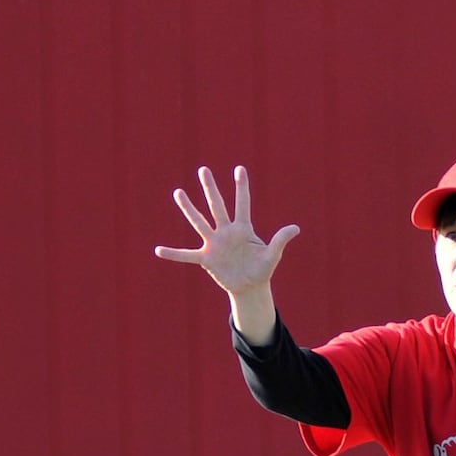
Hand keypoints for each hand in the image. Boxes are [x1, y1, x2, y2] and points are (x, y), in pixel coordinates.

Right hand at [154, 165, 299, 298]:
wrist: (250, 287)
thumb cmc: (262, 269)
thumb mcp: (273, 256)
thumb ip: (280, 240)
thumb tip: (296, 228)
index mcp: (243, 229)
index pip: (242, 203)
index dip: (242, 187)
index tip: (239, 169)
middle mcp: (226, 232)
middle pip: (217, 206)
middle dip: (210, 188)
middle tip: (203, 170)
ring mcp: (214, 244)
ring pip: (200, 222)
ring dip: (189, 209)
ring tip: (178, 193)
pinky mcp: (206, 259)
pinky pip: (186, 255)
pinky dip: (173, 254)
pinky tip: (159, 250)